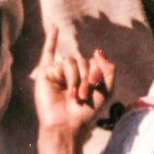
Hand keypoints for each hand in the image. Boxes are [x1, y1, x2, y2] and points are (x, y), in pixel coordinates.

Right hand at [35, 26, 115, 141]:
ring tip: (74, 95)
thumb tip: (97, 51)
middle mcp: (71, 74)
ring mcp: (58, 73)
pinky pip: (48, 53)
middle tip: (85, 94)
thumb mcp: (106, 90)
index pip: (93, 62)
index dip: (97, 71)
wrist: (68, 125)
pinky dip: (50, 39)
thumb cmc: (86, 113)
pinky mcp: (45, 74)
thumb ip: (108, 69)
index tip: (95, 84)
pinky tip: (54, 27)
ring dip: (75, 78)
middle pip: (82, 60)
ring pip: (70, 61)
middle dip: (87, 76)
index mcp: (85, 76)